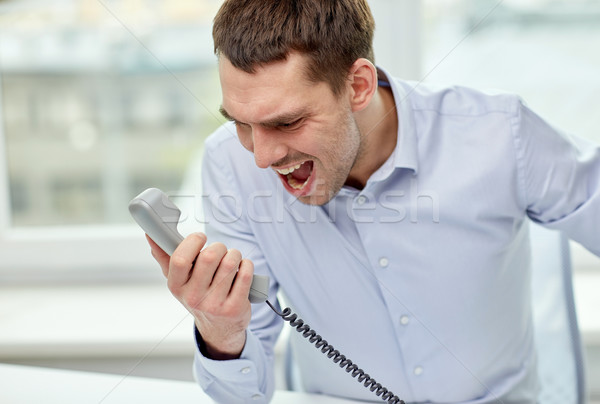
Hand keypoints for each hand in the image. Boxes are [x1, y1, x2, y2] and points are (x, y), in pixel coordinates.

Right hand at [147, 233, 252, 359]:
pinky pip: (245, 274)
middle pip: (209, 257)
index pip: (180, 259)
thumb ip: (165, 257)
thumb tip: (151, 236)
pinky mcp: (235, 307)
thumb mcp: (179, 280)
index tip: (200, 238)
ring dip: (234, 255)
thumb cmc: (198, 295)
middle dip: (219, 247)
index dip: (192, 242)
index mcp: (177, 286)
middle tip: (220, 250)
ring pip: (230, 263)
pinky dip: (247, 265)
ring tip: (232, 259)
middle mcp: (194, 297)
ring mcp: (215, 304)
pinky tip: (242, 268)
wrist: (219, 327)